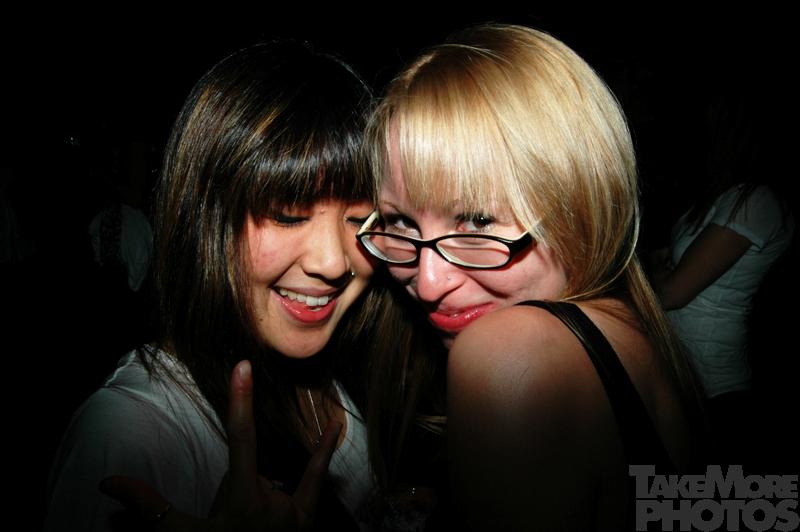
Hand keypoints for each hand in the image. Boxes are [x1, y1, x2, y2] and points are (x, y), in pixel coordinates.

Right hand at [99, 360, 341, 530]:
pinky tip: (336, 426)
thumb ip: (149, 509)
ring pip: (274, 480)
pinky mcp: (308, 519)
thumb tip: (109, 482)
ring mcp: (295, 510)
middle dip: (237, 487)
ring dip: (260, 493)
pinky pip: (315, 478)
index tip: (244, 366)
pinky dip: (324, 452)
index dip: (241, 400)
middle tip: (230, 520)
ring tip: (250, 525)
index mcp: (243, 497)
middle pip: (253, 469)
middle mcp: (274, 500)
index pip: (241, 438)